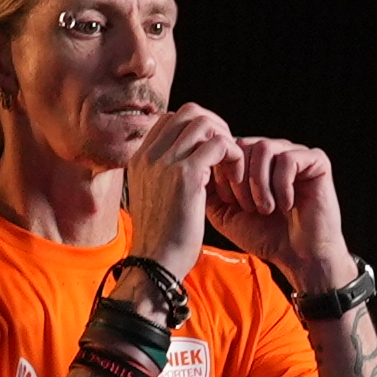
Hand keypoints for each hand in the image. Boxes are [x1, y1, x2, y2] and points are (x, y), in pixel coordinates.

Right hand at [123, 102, 236, 274]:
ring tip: (232, 167)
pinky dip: (234, 156)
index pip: (171, 119)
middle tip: (227, 154)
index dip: (197, 130)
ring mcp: (165, 162)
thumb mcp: (155, 198)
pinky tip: (236, 179)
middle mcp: (149, 154)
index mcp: (140, 158)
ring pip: (205, 123)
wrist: (155, 263)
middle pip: (189, 112)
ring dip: (226, 140)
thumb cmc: (161, 239)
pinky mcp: (186, 174)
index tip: (211, 154)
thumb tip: (193, 158)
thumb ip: (166, 174)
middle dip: (215, 127)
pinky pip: (220, 144)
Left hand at [205, 135, 353, 293]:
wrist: (298, 256)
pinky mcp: (317, 161)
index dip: (223, 173)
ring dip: (259, 183)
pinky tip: (285, 205)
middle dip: (239, 179)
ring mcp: (296, 154)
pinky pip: (288, 159)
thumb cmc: (264, 236)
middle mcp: (274, 152)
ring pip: (264, 148)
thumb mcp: (225, 214)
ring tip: (265, 209)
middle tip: (247, 208)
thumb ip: (209, 190)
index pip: (228, 148)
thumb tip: (196, 167)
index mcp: (252, 161)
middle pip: (244, 145)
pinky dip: (281, 185)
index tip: (229, 203)